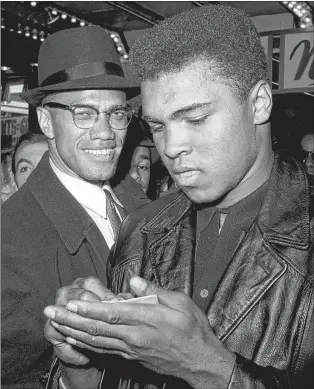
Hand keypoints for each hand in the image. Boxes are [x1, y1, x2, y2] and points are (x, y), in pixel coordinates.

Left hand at [44, 277, 235, 388]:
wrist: (200, 362)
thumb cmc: (193, 330)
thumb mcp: (181, 303)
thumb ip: (154, 291)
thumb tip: (133, 281)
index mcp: (148, 320)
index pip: (112, 313)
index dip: (89, 309)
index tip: (71, 303)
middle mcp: (135, 337)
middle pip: (97, 328)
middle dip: (71, 320)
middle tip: (51, 311)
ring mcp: (131, 349)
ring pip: (95, 341)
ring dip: (72, 331)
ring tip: (55, 323)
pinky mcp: (131, 356)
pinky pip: (103, 351)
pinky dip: (85, 345)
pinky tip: (73, 340)